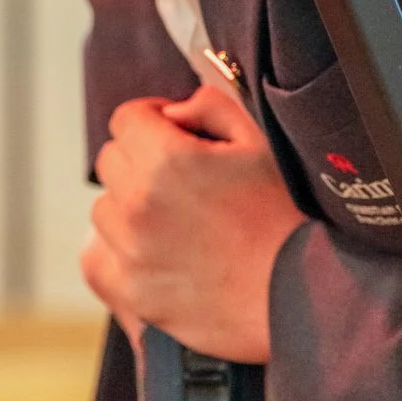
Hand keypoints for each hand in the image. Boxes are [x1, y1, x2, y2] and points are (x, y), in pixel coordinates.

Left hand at [81, 79, 306, 362]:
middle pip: (112, 161)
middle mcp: (138, 202)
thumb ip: (209, 107)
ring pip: (105, 210)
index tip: (173, 134)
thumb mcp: (259, 143)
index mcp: (166, 158)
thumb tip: (172, 112)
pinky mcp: (132, 291)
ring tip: (175, 223)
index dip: (151, 120)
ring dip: (129, 208)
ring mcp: (131, 250)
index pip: (125, 119)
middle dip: (140, 160)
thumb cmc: (286, 215)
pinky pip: (98, 260)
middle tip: (180, 181)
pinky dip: (117, 254)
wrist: (303, 293)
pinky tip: (151, 253)